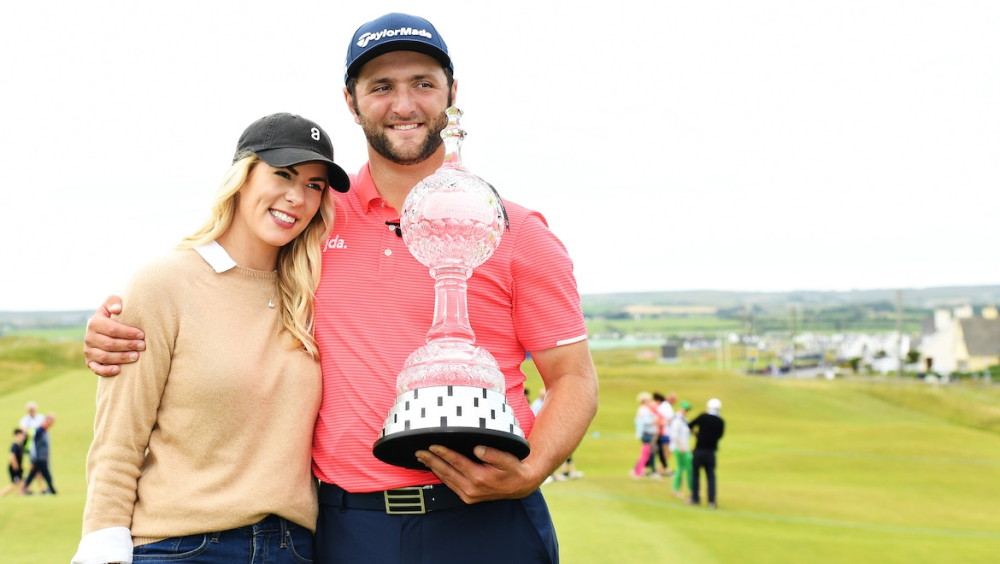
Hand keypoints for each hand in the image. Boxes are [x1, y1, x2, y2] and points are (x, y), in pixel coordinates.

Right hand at [83, 295, 144, 376]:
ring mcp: (89, 350)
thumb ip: (114, 301)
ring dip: (121, 358)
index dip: (128, 333)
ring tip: (137, 356)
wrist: (105, 326)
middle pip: (110, 344)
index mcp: (94, 322)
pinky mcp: (90, 361)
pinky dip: (106, 371)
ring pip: (105, 357)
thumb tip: (118, 309)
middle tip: (143, 346)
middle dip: (128, 345)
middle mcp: (89, 337)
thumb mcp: (112, 303)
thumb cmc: (114, 313)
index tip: (142, 334)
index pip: (112, 329)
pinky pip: (96, 368)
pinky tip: (119, 370)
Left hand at [415, 444, 542, 503]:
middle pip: (446, 472)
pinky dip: (441, 476)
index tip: (432, 445)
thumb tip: (477, 448)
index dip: (443, 453)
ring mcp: (469, 495)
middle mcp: (471, 488)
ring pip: (446, 479)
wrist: (520, 486)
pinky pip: (451, 485)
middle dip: (431, 461)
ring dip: (433, 468)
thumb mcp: (507, 459)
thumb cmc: (513, 470)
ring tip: (422, 459)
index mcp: (479, 478)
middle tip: (418, 452)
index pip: (456, 462)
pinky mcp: (468, 497)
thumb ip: (492, 453)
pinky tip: (435, 469)